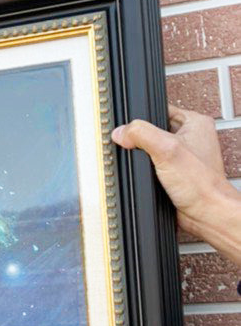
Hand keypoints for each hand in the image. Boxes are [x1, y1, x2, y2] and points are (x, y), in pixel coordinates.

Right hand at [112, 105, 240, 250]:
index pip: (160, 110)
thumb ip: (140, 134)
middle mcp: (191, 137)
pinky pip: (153, 166)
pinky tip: (147, 177)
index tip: (131, 128)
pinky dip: (146, 171)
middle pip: (152, 130)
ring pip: (151, 149)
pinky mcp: (176, 172)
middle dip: (140, 140)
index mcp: (195, 123)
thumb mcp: (167, 150)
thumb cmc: (202, 185)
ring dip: (143, 158)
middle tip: (137, 149)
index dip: (143, 118)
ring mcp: (183, 156)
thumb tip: (120, 132)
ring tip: (145, 165)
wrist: (206, 215)